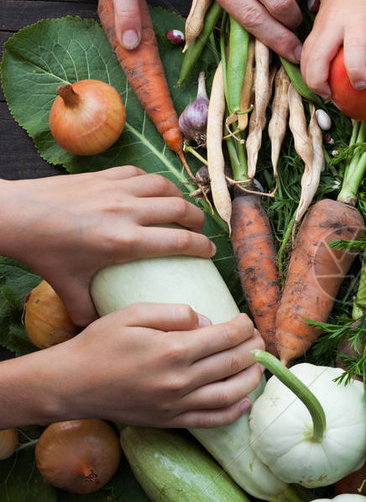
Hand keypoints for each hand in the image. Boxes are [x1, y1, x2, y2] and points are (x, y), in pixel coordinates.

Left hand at [1, 167, 213, 324]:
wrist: (16, 216)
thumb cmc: (43, 253)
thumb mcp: (68, 288)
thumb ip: (88, 310)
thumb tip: (101, 328)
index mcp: (124, 242)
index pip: (179, 241)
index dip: (202, 246)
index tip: (209, 251)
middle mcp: (127, 212)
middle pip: (180, 209)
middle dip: (197, 219)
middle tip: (199, 229)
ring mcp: (116, 190)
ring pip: (164, 186)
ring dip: (179, 196)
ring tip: (181, 207)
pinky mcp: (104, 175)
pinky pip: (140, 173)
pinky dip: (152, 182)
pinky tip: (152, 191)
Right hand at [40, 305, 264, 427]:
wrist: (69, 384)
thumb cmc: (99, 344)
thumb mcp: (133, 313)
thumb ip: (174, 313)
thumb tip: (207, 321)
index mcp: (173, 350)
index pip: (226, 337)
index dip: (244, 327)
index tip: (246, 320)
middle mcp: (180, 380)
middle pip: (234, 363)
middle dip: (254, 348)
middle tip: (258, 339)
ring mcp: (176, 404)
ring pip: (231, 394)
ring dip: (252, 379)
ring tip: (258, 365)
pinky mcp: (170, 421)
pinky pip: (211, 420)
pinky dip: (234, 412)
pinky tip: (245, 400)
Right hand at [300, 0, 365, 97]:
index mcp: (358, 19)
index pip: (353, 48)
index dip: (355, 69)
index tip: (361, 85)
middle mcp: (334, 24)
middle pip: (316, 59)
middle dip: (321, 85)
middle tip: (336, 99)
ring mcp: (320, 26)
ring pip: (305, 58)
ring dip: (312, 81)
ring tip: (329, 94)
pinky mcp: (313, 28)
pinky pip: (305, 53)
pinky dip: (310, 71)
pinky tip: (324, 82)